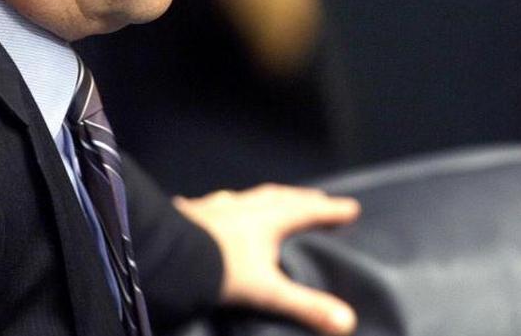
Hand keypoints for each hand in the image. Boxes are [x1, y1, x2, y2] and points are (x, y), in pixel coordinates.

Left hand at [173, 184, 360, 335]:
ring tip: (271, 200)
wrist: (168, 259)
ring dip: (264, 199)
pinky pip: (214, 205)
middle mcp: (245, 207)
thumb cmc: (221, 271)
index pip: (308, 212)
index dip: (331, 212)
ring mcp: (216, 208)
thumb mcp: (268, 291)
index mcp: (268, 220)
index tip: (352, 208)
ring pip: (248, 198)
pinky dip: (225, 207)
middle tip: (317, 199)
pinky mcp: (190, 214)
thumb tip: (347, 322)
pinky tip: (218, 209)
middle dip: (302, 199)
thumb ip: (306, 306)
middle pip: (281, 198)